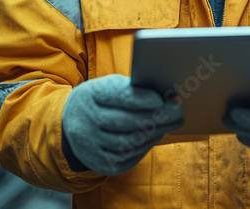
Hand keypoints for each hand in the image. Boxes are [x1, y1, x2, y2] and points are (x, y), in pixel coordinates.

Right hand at [62, 74, 183, 174]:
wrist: (71, 121)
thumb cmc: (102, 99)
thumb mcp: (110, 86)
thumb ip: (133, 89)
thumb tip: (167, 96)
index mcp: (89, 95)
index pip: (116, 97)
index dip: (140, 99)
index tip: (161, 99)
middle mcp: (85, 121)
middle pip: (124, 122)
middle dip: (155, 118)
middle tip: (177, 113)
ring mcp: (88, 144)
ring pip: (126, 143)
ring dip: (152, 134)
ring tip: (169, 124)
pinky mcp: (96, 162)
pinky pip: (124, 159)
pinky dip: (142, 149)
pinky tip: (154, 138)